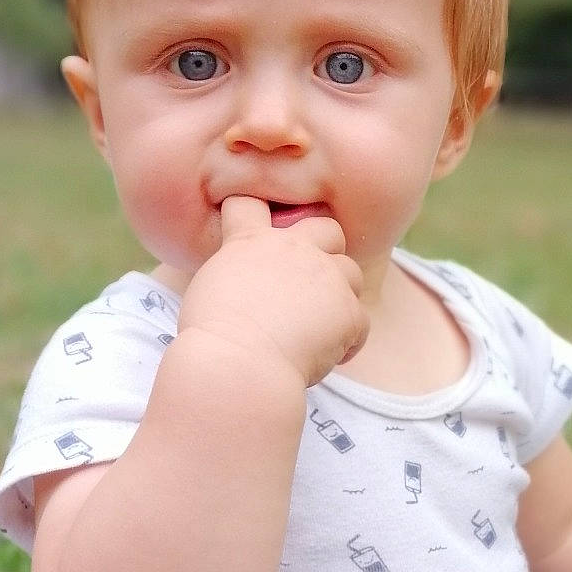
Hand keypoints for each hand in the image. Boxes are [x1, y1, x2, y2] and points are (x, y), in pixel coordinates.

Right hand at [179, 196, 368, 386]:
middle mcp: (294, 249)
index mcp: (251, 242)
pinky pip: (360, 322)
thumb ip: (236, 275)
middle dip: (326, 248)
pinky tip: (326, 356)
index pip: (251, 204)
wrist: (238, 366)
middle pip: (328, 228)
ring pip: (352, 274)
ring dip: (341, 296)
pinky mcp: (349, 311)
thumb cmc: (212, 339)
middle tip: (311, 282)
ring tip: (320, 326)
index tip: (258, 228)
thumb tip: (251, 288)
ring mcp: (327, 277)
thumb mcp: (210, 290)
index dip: (255, 212)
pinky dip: (347, 340)